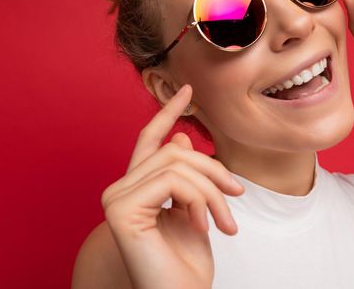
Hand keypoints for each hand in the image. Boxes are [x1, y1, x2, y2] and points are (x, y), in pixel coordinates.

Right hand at [101, 84, 244, 288]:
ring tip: (225, 223)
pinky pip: (171, 182)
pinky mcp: (120, 208)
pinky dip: (198, 201)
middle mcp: (120, 189)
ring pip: (176, 164)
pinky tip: (202, 226)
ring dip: (212, 192)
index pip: (150, 139)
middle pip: (174, 151)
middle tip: (238, 196)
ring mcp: (116, 197)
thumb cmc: (186, 263)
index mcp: (137, 187)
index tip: (189, 89)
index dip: (168, 112)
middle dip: (214, 171)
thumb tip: (183, 140)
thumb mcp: (195, 211)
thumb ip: (186, 178)